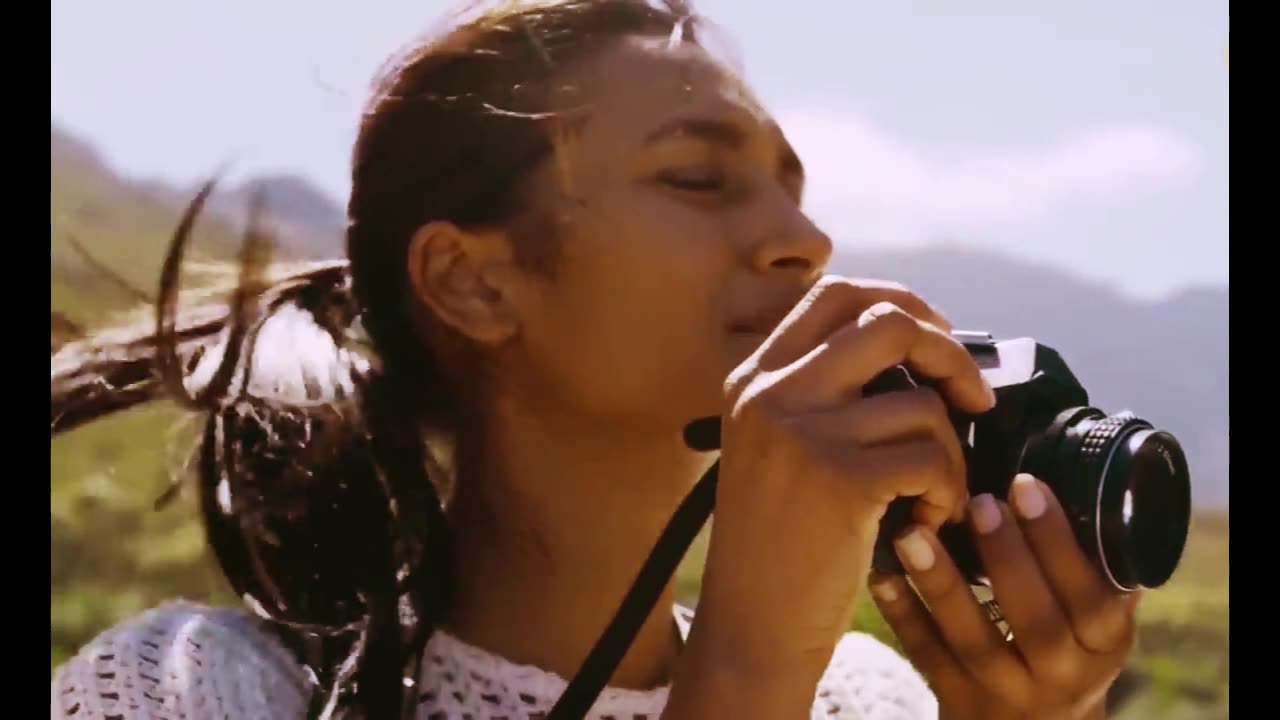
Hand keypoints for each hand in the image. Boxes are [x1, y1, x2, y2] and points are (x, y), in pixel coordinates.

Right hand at [675, 276, 995, 716]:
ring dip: (950, 454)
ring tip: (931, 497)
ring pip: (922, 403)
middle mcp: (769, 393)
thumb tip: (921, 345)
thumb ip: (824, 393)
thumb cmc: (778, 543)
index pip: (835, 293)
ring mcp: (800, 431)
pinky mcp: (838, 478)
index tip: (935, 338)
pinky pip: (931, 457)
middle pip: (887, 321)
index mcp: (752, 377)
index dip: (900, 303)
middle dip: (949, 351)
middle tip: (974, 396)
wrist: (752, 626)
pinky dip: (947, 493)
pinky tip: (923, 525)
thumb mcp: (776, 448)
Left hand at [869, 474, 1139, 719]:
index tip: (1026, 485)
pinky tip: (880, 572)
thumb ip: (1090, 563)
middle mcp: (1063, 674)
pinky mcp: (959, 703)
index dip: (1058, 541)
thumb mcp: (1092, 614)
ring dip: (942, 583)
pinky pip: (927, 658)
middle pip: (1035, 620)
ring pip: (973, 641)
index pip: (1089, 594)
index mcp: (1104, 642)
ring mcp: (1007, 694)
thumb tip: (1075, 468)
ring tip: (911, 532)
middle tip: (975, 501)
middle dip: (1005, 557)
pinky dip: (903, 614)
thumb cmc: (1064, 642)